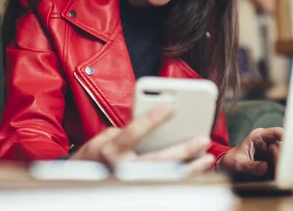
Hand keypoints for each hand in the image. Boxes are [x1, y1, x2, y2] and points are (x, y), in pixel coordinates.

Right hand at [70, 104, 214, 173]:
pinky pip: (166, 183)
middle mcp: (122, 169)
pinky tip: (198, 168)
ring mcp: (132, 182)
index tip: (170, 105)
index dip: (151, 119)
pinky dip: (184, 176)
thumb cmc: (99, 153)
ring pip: (165, 177)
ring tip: (207, 157)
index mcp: (111, 150)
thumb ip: (131, 129)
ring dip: (190, 168)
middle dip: (183, 150)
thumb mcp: (107, 136)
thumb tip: (158, 122)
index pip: (133, 133)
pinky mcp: (140, 188)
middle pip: (157, 160)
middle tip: (202, 139)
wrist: (85, 178)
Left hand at [217, 127, 282, 178]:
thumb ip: (251, 166)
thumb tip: (265, 167)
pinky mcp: (271, 161)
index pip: (276, 132)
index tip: (291, 145)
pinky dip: (279, 171)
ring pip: (282, 157)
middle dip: (282, 159)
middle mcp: (267, 142)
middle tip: (280, 170)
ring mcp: (270, 152)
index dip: (286, 136)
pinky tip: (277, 178)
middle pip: (282, 147)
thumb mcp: (238, 164)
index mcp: (258, 137)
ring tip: (279, 176)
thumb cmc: (232, 161)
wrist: (228, 167)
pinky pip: (279, 166)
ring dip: (281, 166)